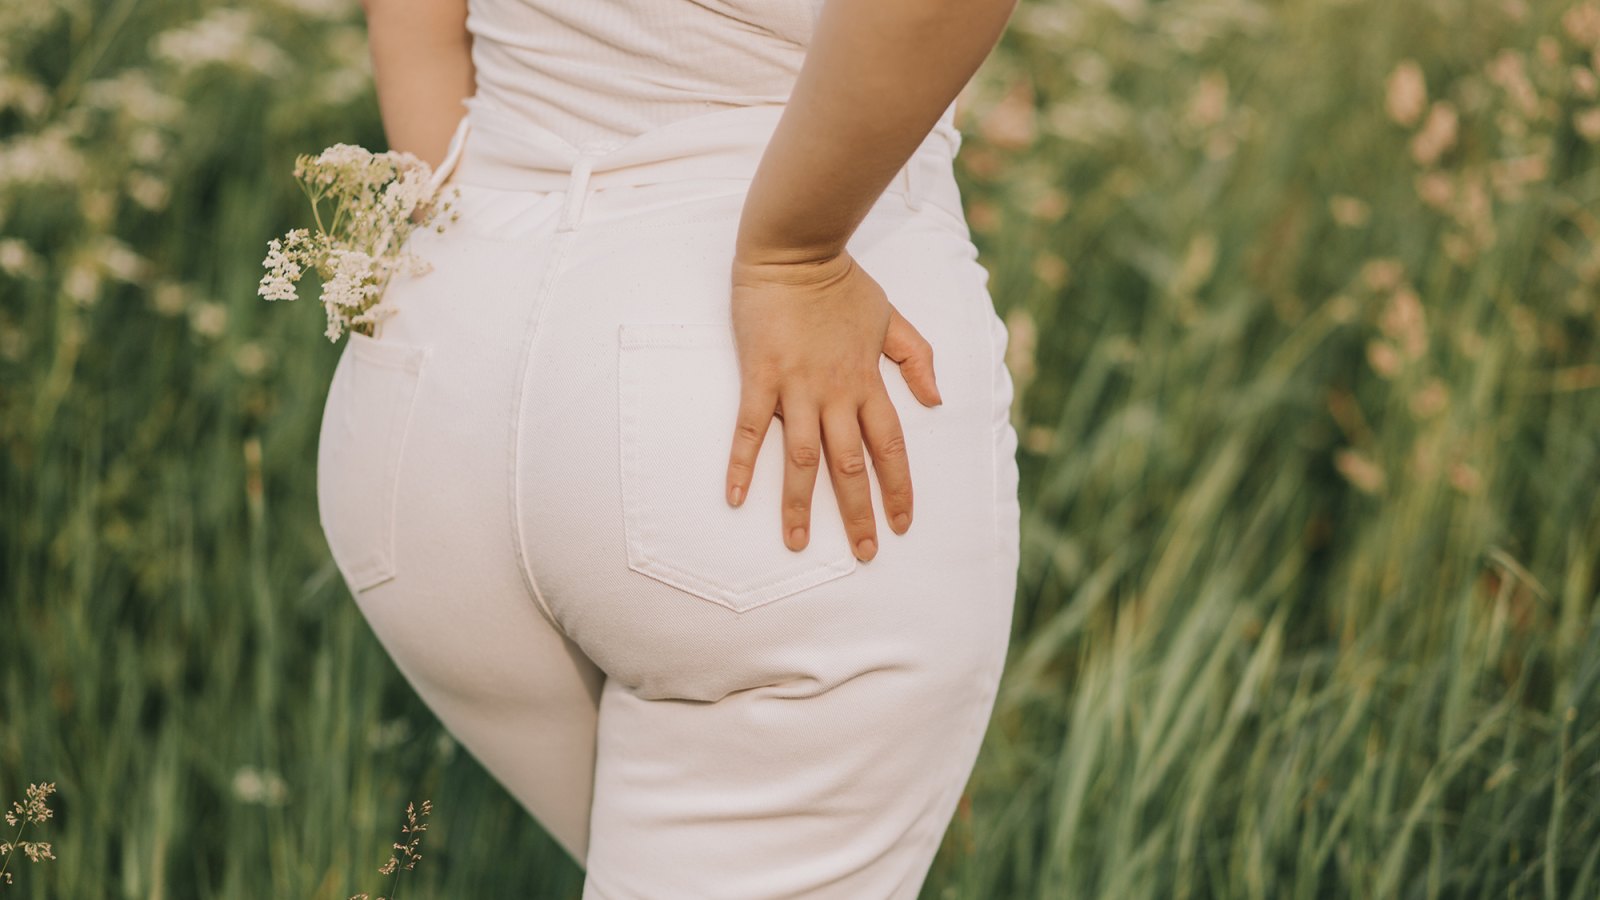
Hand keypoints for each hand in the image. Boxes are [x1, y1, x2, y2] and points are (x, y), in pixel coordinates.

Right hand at [724, 248, 942, 561]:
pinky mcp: (759, 376)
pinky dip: (741, 464)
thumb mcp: (891, 316)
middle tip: (863, 553)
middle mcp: (835, 393)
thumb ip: (916, 358)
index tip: (903, 523)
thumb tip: (936, 399)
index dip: (899, 488)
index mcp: (868, 382)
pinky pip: (748, 428)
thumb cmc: (842, 282)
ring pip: (801, 458)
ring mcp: (796, 387)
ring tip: (798, 543)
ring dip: (800, 504)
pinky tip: (734, 497)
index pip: (891, 447)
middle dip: (858, 513)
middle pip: (851, 465)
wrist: (796, 249)